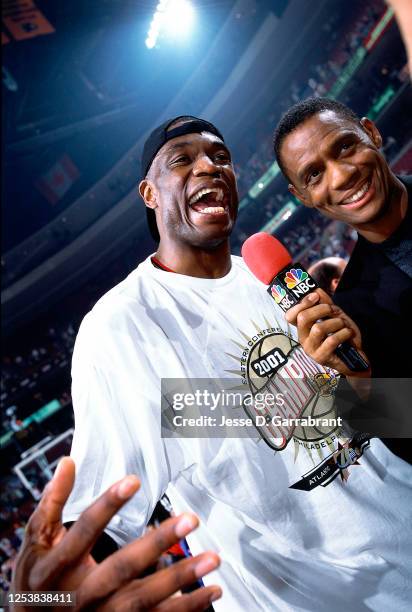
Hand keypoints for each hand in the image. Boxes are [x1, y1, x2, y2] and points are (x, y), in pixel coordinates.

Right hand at [11, 457, 221, 610]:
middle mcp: (82, 596)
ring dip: (180, 578)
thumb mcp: (36, 540)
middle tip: (189, 519)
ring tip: (210, 558)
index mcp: (58, 568)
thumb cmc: (37, 579)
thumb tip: (68, 462)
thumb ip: (52, 502)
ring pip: (143, 600)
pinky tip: (210, 592)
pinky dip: (186, 608)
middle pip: (121, 569)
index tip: (133, 480)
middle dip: (156, 544)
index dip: (108, 505)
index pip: (84, 531)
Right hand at [285, 289, 369, 379]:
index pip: (290, 315)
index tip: (315, 296)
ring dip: (336, 322)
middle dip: (321, 309)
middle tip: (333, 310)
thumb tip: (316, 290)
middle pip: (303, 318)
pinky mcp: (321, 358)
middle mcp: (303, 339)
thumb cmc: (344, 337)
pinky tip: (348, 333)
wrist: (356, 358)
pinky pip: (331, 340)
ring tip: (343, 325)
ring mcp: (311, 349)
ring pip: (318, 328)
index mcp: (304, 328)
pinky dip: (344, 333)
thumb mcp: (336, 316)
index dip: (301, 303)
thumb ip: (326, 304)